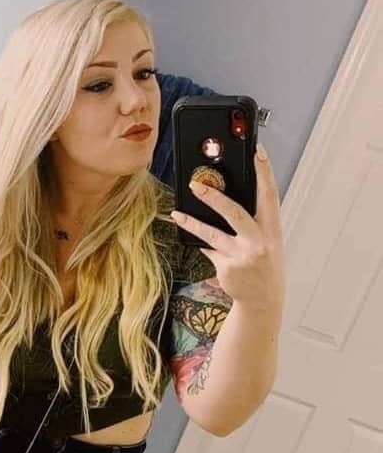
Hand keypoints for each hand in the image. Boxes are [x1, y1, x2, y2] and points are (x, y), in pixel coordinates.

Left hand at [171, 143, 284, 312]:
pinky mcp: (227, 267)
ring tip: (178, 214)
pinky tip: (196, 239)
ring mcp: (242, 256)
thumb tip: (224, 200)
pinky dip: (202, 244)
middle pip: (236, 213)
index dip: (264, 172)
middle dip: (215, 197)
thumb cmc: (263, 265)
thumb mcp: (266, 242)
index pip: (270, 194)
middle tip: (195, 184)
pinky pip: (209, 250)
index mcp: (273, 230)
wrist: (262, 300)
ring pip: (213, 234)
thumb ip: (253, 223)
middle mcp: (260, 241)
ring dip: (193, 223)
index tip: (256, 151)